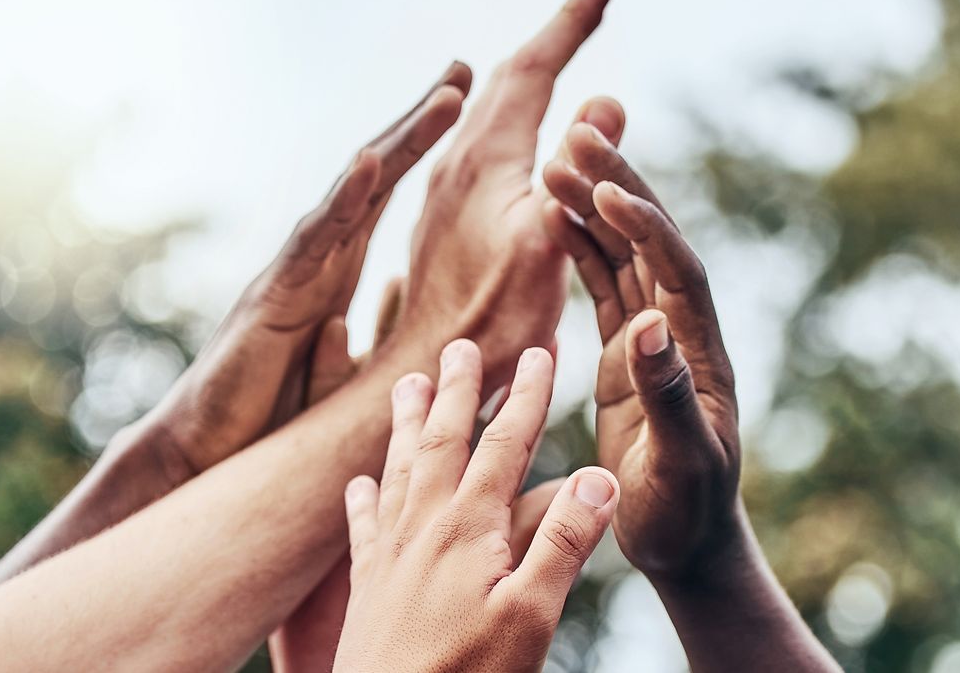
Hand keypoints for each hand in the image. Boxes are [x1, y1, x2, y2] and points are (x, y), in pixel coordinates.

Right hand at [111, 63, 470, 481]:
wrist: (206, 459)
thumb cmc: (271, 425)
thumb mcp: (350, 378)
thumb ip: (384, 341)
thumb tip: (430, 319)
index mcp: (338, 273)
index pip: (390, 199)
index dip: (427, 153)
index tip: (469, 106)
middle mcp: (318, 260)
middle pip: (375, 178)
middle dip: (418, 124)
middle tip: (462, 70)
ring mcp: (295, 272)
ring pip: (353, 195)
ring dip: (401, 144)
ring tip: (447, 99)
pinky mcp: (273, 297)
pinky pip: (314, 240)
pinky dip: (343, 200)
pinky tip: (372, 163)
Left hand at [271, 283, 566, 671]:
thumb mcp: (532, 615)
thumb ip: (564, 543)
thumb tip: (599, 475)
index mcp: (467, 527)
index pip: (504, 443)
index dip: (527, 394)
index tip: (541, 349)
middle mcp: (423, 527)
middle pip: (442, 440)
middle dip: (458, 390)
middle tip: (461, 343)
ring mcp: (390, 556)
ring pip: (399, 469)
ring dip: (407, 423)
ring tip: (407, 383)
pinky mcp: (368, 589)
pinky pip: (364, 527)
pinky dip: (365, 498)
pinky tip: (360, 484)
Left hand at [386, 0, 616, 385]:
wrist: (427, 373)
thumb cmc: (490, 322)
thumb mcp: (545, 242)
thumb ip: (575, 172)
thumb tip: (605, 103)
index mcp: (484, 157)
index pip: (532, 67)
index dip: (571, 23)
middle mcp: (456, 163)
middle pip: (505, 79)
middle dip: (553, 37)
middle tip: (590, 5)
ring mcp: (445, 191)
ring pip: (488, 110)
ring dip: (526, 74)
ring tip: (556, 51)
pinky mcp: (444, 220)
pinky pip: (482, 142)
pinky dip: (511, 115)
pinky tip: (515, 134)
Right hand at [540, 120, 744, 579]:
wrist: (688, 545)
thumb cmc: (687, 515)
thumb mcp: (682, 463)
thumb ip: (669, 395)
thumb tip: (650, 326)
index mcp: (699, 355)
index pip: (676, 272)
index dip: (646, 227)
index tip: (609, 189)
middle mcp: (680, 335)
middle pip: (651, 242)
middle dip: (619, 185)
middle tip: (578, 132)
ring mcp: (653, 341)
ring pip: (623, 255)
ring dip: (593, 205)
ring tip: (554, 157)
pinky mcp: (625, 356)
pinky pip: (603, 286)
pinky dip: (579, 248)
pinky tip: (552, 215)